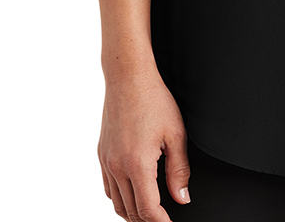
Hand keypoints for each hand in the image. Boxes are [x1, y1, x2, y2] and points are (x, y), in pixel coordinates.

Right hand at [97, 66, 190, 219]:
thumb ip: (179, 170)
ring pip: (117, 203)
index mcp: (137, 164)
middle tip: (164, 218)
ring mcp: (106, 161)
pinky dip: (119, 198)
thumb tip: (182, 198)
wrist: (128, 76)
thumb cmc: (153, 99)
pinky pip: (108, 187)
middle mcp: (116, 166)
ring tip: (150, 211)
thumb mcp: (176, 134)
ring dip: (133, 212)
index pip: (148, 210)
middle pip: (131, 211)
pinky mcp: (101, 154)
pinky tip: (132, 193)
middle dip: (148, 220)